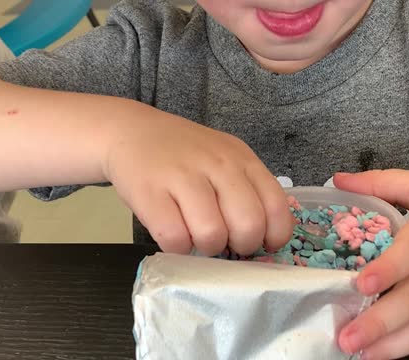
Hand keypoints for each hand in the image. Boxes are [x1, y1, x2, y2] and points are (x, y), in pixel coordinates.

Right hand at [105, 103, 292, 255]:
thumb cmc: (183, 155)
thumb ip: (247, 191)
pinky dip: (177, 248)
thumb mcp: (225, 160)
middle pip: (248, 226)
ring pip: (212, 235)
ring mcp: (183, 176)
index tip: (260, 244)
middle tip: (225, 241)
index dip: (273, 237)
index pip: (277, 207)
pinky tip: (174, 235)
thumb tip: (263, 241)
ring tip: (195, 235)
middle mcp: (218, 165)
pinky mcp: (149, 192)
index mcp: (242, 159)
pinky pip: (175, 239)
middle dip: (240, 246)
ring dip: (206, 247)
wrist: (131, 131)